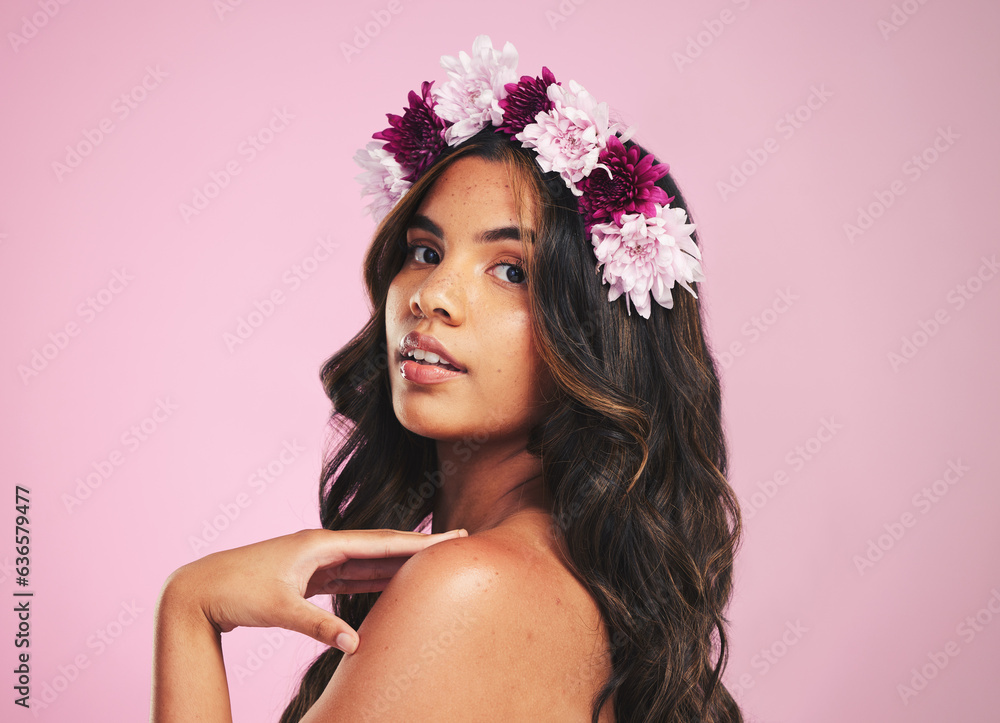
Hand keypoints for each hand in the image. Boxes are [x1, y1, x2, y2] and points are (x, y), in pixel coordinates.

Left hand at [159, 528, 467, 653]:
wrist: (198, 589)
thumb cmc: (236, 592)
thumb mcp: (280, 610)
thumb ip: (320, 626)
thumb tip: (356, 645)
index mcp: (321, 545)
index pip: (382, 543)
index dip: (419, 543)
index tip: (452, 536)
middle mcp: (322, 546)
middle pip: (380, 547)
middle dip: (418, 547)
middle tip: (455, 542)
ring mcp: (314, 560)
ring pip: (366, 561)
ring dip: (397, 563)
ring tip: (431, 563)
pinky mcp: (306, 575)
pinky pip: (349, 575)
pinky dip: (371, 578)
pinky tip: (388, 581)